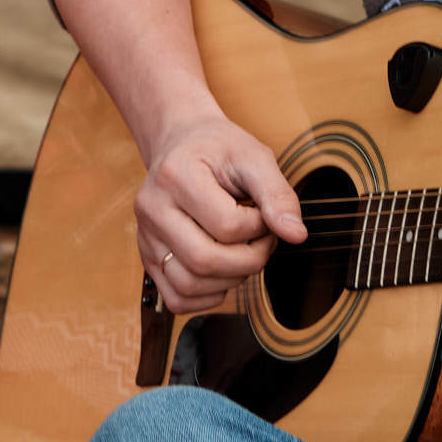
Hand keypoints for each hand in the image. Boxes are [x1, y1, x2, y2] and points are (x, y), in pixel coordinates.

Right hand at [136, 113, 306, 312]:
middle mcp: (152, 208)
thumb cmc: (218, 149)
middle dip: (249, 260)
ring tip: (243, 254)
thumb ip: (277, 194)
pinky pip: (176, 297)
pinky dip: (207, 296)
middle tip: (262, 241)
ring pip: (189, 285)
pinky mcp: (147, 257)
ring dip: (230, 281)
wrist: (182, 143)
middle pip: (205, 261)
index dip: (259, 227)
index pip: (227, 225)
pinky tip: (223, 271)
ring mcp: (145, 236)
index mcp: (176, 175)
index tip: (264, 214)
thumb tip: (296, 235)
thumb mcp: (254, 157)